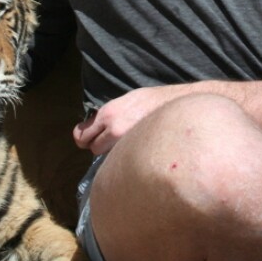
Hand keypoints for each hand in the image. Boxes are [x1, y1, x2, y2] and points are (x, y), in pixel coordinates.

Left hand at [73, 86, 192, 154]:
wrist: (179, 108)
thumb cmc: (153, 101)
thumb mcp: (127, 99)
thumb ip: (108, 113)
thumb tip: (93, 124)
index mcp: (109, 114)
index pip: (82, 135)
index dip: (84, 137)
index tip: (87, 138)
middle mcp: (114, 130)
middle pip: (93, 149)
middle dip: (99, 145)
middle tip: (110, 141)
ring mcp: (127, 144)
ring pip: (107, 159)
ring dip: (112, 154)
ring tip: (126, 146)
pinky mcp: (138, 153)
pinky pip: (123, 161)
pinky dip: (125, 159)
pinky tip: (135, 152)